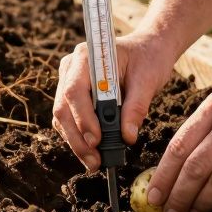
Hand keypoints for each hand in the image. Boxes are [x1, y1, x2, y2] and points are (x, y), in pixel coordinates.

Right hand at [52, 32, 175, 170]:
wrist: (147, 49)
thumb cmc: (148, 58)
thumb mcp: (148, 80)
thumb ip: (136, 107)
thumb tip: (127, 137)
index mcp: (88, 56)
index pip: (75, 90)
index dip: (82, 118)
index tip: (96, 141)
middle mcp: (72, 67)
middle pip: (64, 107)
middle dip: (78, 138)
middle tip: (95, 161)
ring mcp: (69, 80)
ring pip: (62, 117)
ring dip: (76, 142)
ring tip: (94, 162)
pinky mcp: (73, 94)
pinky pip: (69, 119)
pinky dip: (78, 137)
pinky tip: (92, 152)